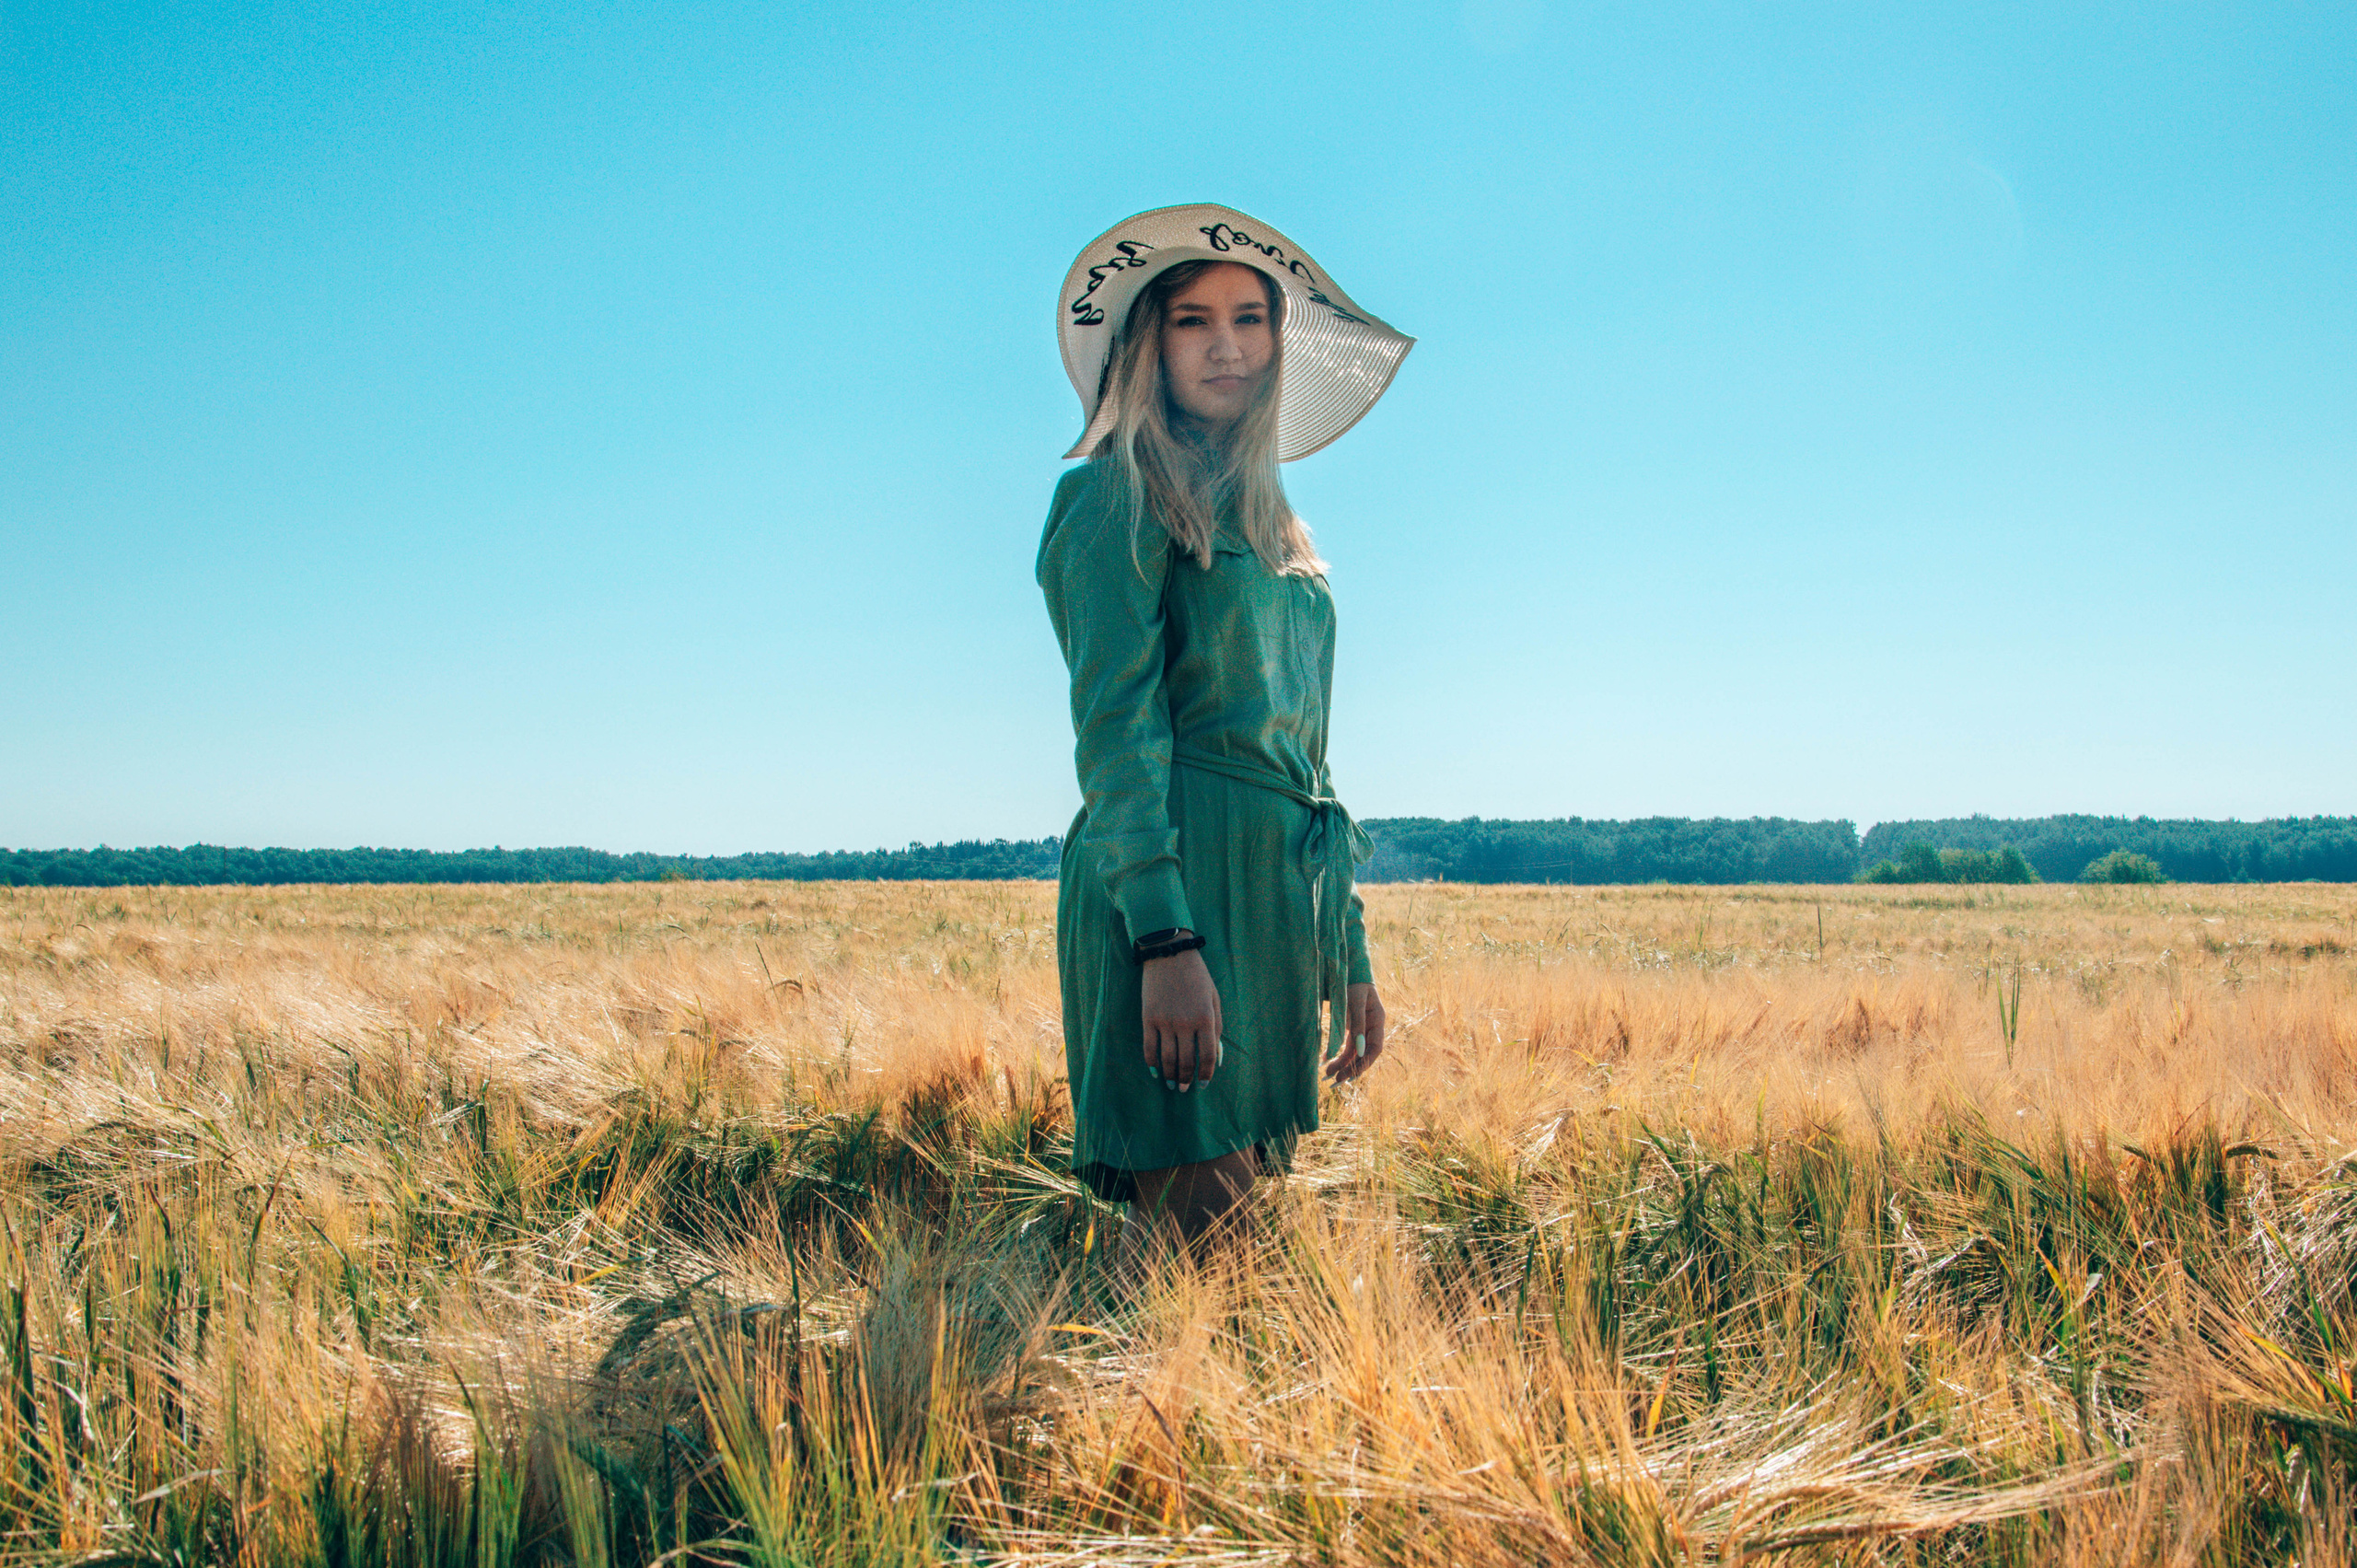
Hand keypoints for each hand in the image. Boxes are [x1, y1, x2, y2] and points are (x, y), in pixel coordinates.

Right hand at [1142, 941, 1222, 1090]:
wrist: (1170, 954)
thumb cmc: (1197, 977)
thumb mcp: (1214, 999)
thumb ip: (1216, 1028)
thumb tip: (1216, 1057)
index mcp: (1205, 1018)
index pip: (1206, 1056)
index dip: (1206, 1074)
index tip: (1203, 1085)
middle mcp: (1185, 1023)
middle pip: (1185, 1061)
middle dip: (1186, 1079)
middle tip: (1184, 1089)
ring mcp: (1165, 1021)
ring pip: (1166, 1058)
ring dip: (1169, 1075)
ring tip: (1171, 1083)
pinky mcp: (1148, 1018)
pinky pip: (1149, 1047)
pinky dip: (1151, 1062)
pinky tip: (1155, 1071)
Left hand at [1325, 982, 1385, 1082]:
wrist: (1348, 970)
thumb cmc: (1353, 983)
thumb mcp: (1354, 1001)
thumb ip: (1356, 1023)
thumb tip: (1359, 1049)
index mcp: (1378, 1019)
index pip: (1376, 1047)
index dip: (1366, 1061)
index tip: (1352, 1073)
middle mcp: (1372, 1027)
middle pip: (1364, 1053)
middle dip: (1352, 1068)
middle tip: (1337, 1081)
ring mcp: (1362, 1029)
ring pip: (1354, 1052)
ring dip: (1343, 1065)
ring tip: (1328, 1076)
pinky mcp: (1352, 1029)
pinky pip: (1347, 1046)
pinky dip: (1338, 1055)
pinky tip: (1326, 1062)